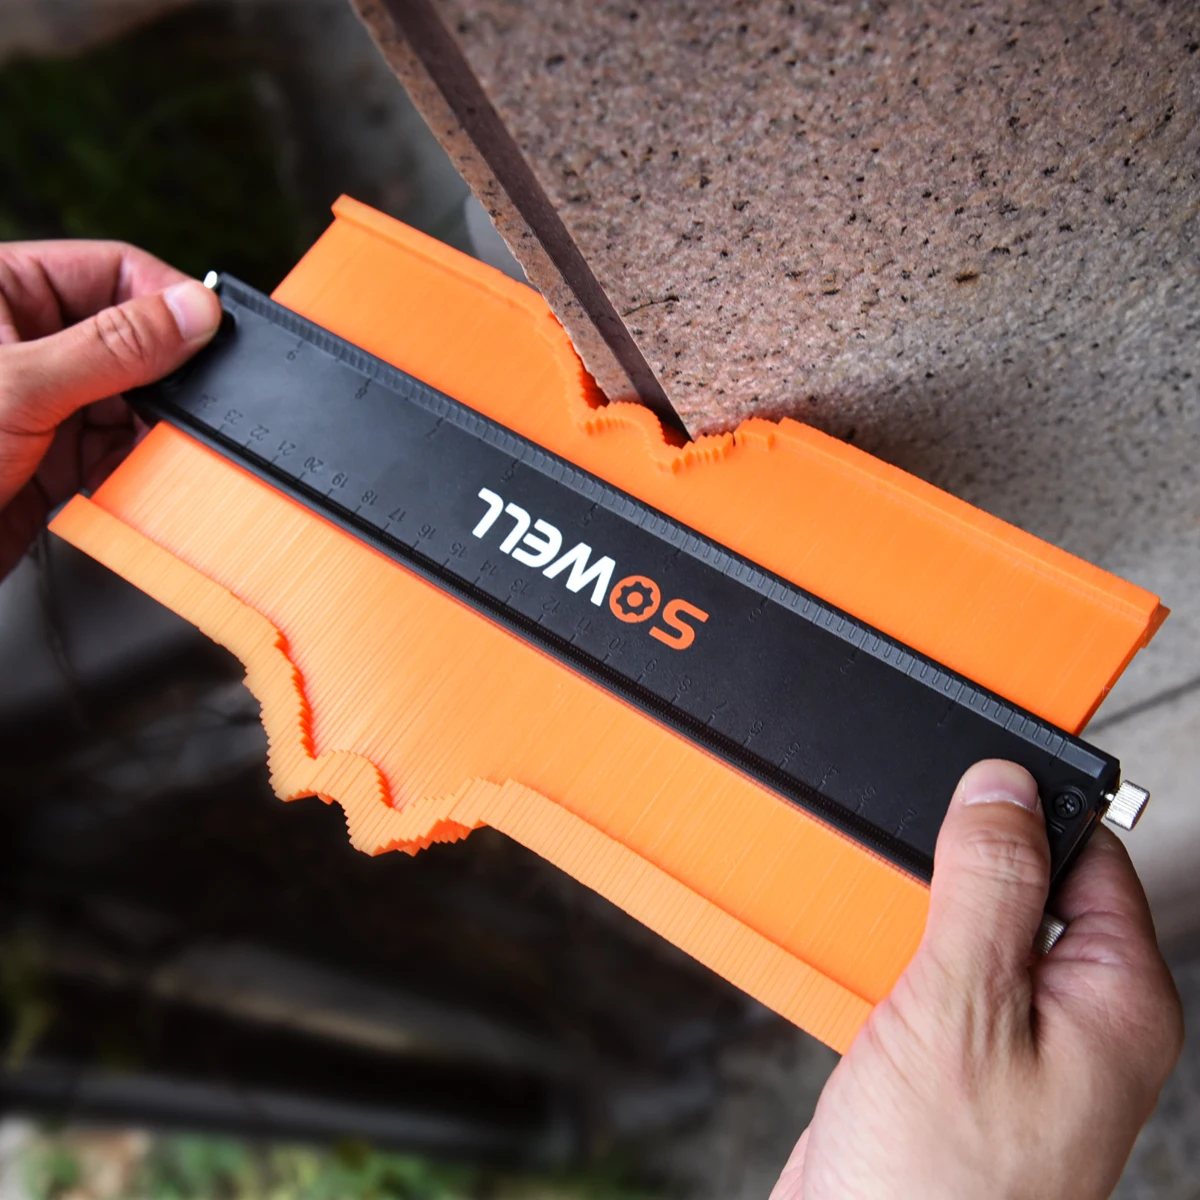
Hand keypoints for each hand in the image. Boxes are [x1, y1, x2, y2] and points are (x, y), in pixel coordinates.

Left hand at [0, 240, 221, 578]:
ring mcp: (40, 403)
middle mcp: (24, 343)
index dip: (165, 299)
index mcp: (2, 291)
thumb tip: (192, 311)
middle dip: (164, 376)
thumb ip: (115, 345)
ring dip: (152, 429)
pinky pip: (117, 453)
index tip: (209, 332)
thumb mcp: (23, 385)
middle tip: (189, 400)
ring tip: (160, 446)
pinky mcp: (50, 459)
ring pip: (130, 401)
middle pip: (130, 340)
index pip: (111, 270)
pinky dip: (137, 468)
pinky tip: (137, 477)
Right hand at [772, 760, 1182, 1199]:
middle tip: (908, 851)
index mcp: (1114, 1000)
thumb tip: (1003, 788)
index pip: (1089, 857)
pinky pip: (929, 972)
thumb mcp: (964, 1003)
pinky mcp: (952, 1059)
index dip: (1029, 808)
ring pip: (965, 925)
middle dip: (959, 861)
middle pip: (1022, 885)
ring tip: (881, 925)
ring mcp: (1010, 1042)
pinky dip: (892, 952)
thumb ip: (988, 884)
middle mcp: (1073, 1019)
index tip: (971, 774)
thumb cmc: (938, 1183)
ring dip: (915, 910)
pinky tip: (865, 962)